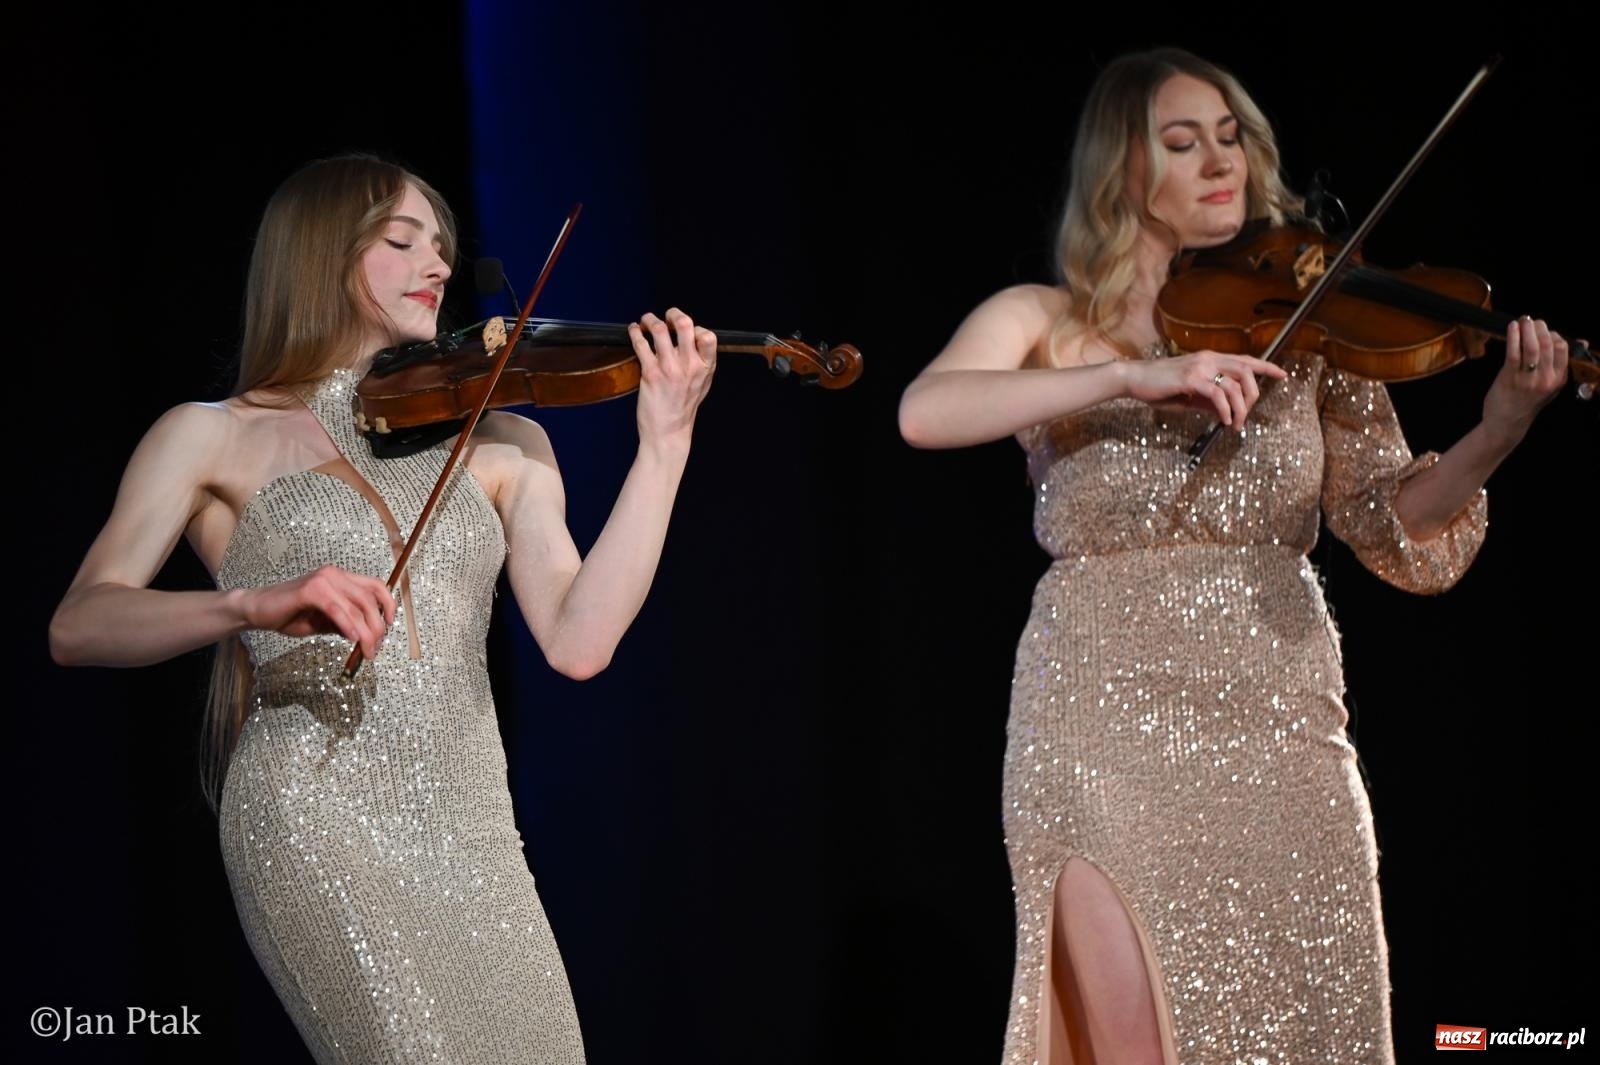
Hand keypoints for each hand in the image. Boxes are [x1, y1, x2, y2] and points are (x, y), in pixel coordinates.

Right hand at [241, 565, 395, 660]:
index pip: (375, 586)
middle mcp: (335, 574)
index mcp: (341, 578)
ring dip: (366, 631)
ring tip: (367, 650)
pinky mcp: (310, 590)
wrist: (257, 611)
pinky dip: (348, 624)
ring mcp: (323, 580)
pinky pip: (336, 609)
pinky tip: (353, 639)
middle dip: (377, 627)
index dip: (389, 604)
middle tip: (375, 649)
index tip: (390, 625)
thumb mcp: (326, 622)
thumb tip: (368, 635)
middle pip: (370, 600)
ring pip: (356, 606)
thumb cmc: (290, 615)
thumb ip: (347, 623)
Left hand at [628, 307, 716, 449]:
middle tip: (666, 317)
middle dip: (673, 314)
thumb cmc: (684, 408)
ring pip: (659, 329)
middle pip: (684, 324)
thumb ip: (701, 362)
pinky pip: (640, 344)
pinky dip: (634, 332)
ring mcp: (669, 369)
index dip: (695, 327)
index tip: (684, 331)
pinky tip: (633, 331)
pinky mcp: (650, 374)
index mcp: (705, 367)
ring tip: (645, 321)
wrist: (668, 432)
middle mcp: (689, 366)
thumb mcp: (703, 384)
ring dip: (649, 320)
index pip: (708, 335)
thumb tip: (695, 339)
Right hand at [1122, 350, 1286, 426]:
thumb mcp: (1189, 396)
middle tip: (1246, 416)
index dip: (1267, 368)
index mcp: (1210, 359)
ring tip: (1235, 424)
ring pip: (1234, 385)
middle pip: (1246, 371)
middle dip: (1253, 396)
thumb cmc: (1159, 388)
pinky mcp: (1190, 378)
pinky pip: (1217, 394)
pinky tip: (1223, 420)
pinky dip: (1225, 409)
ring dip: (1240, 408)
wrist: (1134, 379)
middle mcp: (1209, 358)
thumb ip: (1209, 401)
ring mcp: (1200, 367)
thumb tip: (1227, 412)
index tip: (1283, 376)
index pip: (1246, 360)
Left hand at [1483, 317, 1566, 447]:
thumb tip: (1582, 342)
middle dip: (1540, 328)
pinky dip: (1513, 336)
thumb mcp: (1549, 386)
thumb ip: (1558, 365)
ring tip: (1523, 320)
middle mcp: (1546, 379)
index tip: (1543, 330)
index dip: (1553, 334)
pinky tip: (1512, 327)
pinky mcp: (1509, 378)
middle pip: (1548, 344)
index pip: (1562, 348)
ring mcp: (1528, 379)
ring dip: (1527, 329)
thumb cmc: (1525, 402)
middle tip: (1532, 321)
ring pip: (1532, 346)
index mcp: (1558, 379)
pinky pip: (1513, 352)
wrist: (1506, 424)